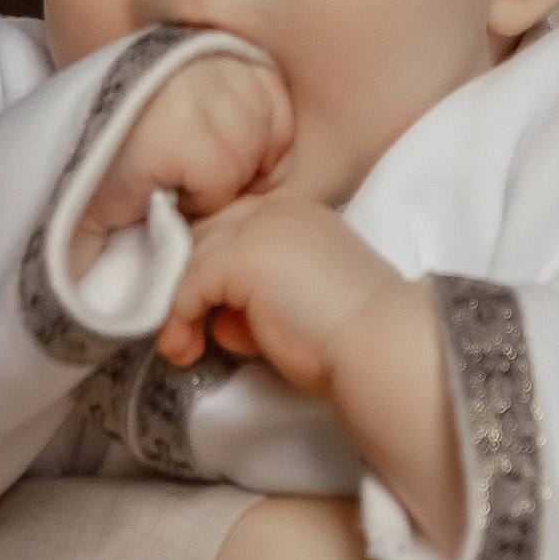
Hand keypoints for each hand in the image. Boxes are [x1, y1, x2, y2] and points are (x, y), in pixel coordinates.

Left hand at [69, 56, 291, 268]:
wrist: (99, 97)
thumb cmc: (100, 161)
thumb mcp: (93, 213)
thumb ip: (94, 259)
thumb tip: (99, 314)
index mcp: (175, 136)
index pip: (220, 189)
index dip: (197, 203)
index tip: (169, 199)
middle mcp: (205, 96)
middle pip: (246, 161)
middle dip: (223, 180)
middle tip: (187, 181)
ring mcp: (224, 71)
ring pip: (266, 130)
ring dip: (248, 151)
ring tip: (211, 159)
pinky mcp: (238, 58)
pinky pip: (275, 99)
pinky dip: (265, 121)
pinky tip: (239, 136)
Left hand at [153, 182, 396, 381]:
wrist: (381, 342)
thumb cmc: (352, 337)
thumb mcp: (301, 301)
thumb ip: (260, 295)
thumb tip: (221, 318)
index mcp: (299, 215)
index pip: (231, 225)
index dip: (208, 265)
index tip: (199, 309)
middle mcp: (277, 211)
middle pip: (203, 236)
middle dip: (185, 284)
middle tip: (182, 333)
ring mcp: (257, 230)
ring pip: (189, 261)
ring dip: (177, 307)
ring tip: (180, 347)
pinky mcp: (241, 260)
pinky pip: (187, 287)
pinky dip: (179, 320)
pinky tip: (186, 348)